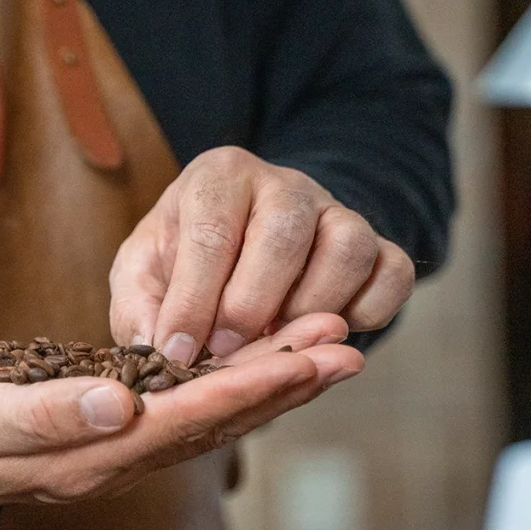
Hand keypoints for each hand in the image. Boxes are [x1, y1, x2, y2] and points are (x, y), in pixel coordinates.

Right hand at [0, 313, 362, 517]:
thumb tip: (118, 403)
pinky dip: (235, 382)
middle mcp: (121, 455)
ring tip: (325, 347)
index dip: (252, 386)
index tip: (307, 358)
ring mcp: (123, 444)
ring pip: (213, 412)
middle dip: (285, 382)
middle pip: (219, 417)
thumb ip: (48, 415)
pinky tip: (261, 360)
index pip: (189, 417)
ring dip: (272, 380)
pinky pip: (190, 406)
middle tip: (347, 346)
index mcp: (93, 453)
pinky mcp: (117, 427)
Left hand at [109, 146, 414, 362]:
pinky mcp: (377, 246)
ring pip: (348, 248)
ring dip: (310, 309)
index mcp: (218, 178)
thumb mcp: (140, 272)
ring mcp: (337, 211)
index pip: (212, 232)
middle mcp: (284, 184)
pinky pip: (393, 274)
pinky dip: (367, 313)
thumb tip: (155, 349)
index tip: (178, 351)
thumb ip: (138, 307)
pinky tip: (323, 335)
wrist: (239, 246)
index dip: (194, 300)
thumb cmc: (180, 258)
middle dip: (250, 306)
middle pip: (284, 234)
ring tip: (274, 340)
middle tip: (223, 351)